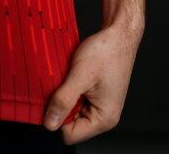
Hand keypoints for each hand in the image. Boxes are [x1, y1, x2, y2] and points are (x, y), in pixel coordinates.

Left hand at [42, 23, 142, 145]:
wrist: (119, 33)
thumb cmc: (106, 52)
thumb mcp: (80, 75)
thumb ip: (64, 101)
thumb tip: (49, 123)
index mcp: (103, 118)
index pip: (70, 134)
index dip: (57, 118)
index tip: (52, 98)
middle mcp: (103, 115)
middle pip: (70, 123)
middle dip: (61, 104)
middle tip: (62, 83)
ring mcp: (100, 105)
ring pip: (71, 109)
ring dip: (64, 94)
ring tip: (69, 76)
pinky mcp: (96, 94)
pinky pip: (76, 98)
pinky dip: (69, 87)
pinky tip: (71, 74)